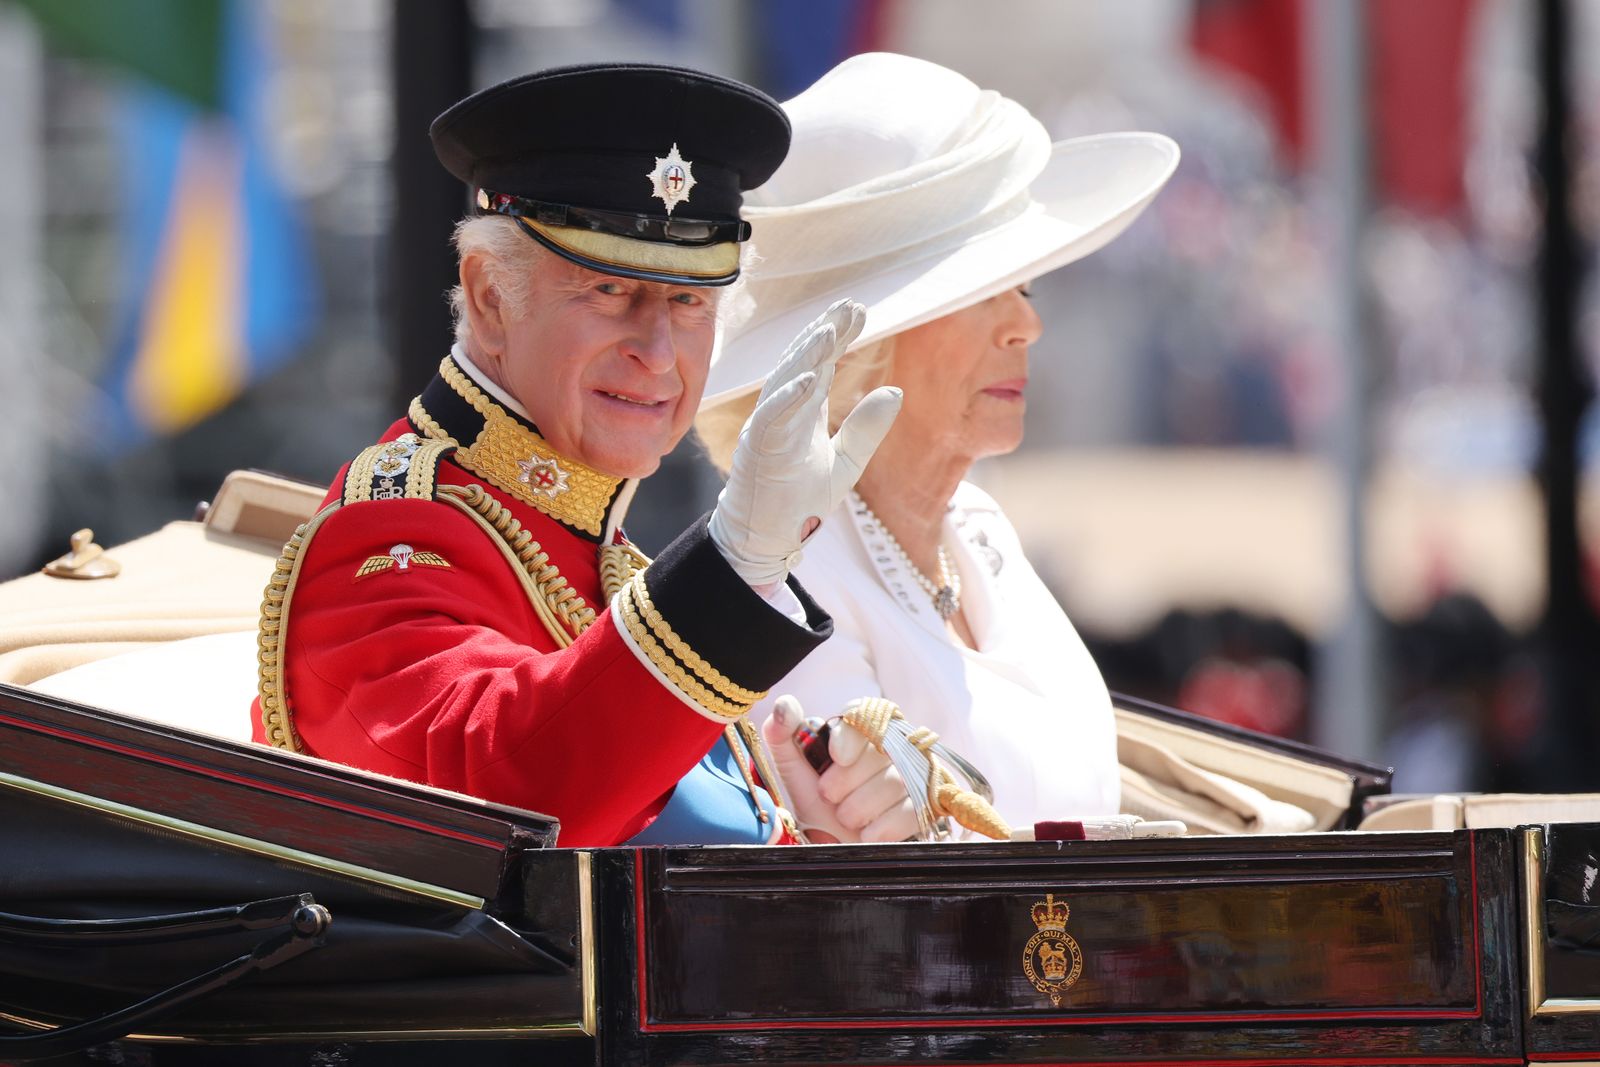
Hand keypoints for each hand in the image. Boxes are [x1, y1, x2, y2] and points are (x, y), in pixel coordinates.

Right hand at [709, 299, 901, 586]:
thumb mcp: (845, 464)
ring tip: (828, 330)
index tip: (859, 311)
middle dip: (824, 333)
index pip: (821, 365)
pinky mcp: (758, 451)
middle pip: (803, 363)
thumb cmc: (797, 504)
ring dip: (806, 355)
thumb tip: (895, 390)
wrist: (764, 541)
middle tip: (849, 305)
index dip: (837, 337)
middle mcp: (781, 412)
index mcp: (801, 413)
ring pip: (785, 382)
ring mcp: (767, 429)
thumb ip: (867, 429)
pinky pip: (771, 418)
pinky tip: (811, 378)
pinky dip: (789, 397)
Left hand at [762, 695, 918, 843]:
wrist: (838, 844)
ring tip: (846, 818)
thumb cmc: (818, 803)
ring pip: (897, 782)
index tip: (836, 757)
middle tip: (829, 797)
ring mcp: (915, 775)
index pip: (868, 713)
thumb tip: (785, 704)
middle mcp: (894, 747)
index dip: (853, 735)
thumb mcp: (794, 770)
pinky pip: (913, 810)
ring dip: (862, 807)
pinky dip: (884, 826)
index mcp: (863, 730)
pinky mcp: (929, 805)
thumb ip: (782, 734)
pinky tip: (867, 834)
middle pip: (882, 752)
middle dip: (849, 781)